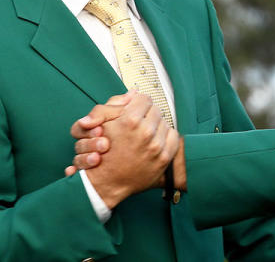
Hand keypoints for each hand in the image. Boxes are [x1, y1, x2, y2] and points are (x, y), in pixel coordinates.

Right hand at [71, 93, 179, 207]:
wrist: (107, 183)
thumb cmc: (102, 153)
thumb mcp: (101, 123)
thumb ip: (115, 103)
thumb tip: (134, 92)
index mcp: (130, 120)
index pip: (144, 98)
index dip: (138, 103)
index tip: (135, 109)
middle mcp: (146, 132)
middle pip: (156, 110)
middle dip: (147, 115)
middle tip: (139, 123)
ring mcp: (156, 146)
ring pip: (164, 122)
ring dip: (156, 126)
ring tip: (145, 134)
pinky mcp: (164, 157)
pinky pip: (173, 137)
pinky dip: (165, 137)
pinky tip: (154, 141)